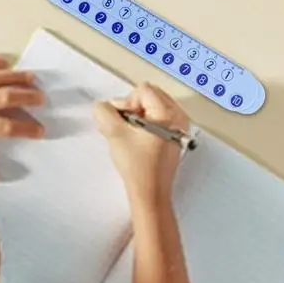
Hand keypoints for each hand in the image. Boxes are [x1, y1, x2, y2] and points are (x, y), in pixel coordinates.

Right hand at [94, 82, 188, 205]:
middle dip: (133, 107)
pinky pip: (158, 118)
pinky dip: (145, 123)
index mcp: (168, 113)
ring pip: (153, 106)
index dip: (126, 103)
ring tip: (130, 134)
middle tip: (124, 126)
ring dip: (138, 115)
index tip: (120, 123)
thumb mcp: (115, 134)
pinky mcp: (175, 137)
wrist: (150, 192)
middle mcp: (179, 117)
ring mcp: (179, 127)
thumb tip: (104, 106)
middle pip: (151, 95)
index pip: (143, 90)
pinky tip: (138, 140)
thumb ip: (104, 113)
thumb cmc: (137, 166)